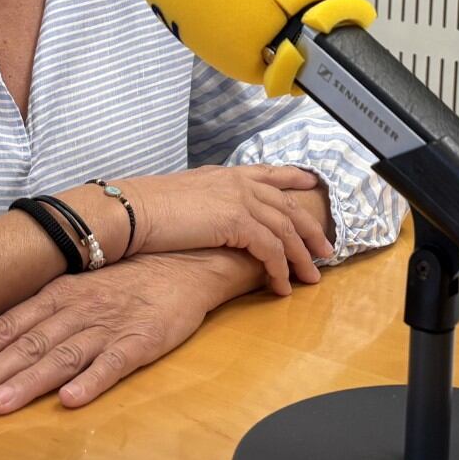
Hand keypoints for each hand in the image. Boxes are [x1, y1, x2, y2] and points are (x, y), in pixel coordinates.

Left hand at [0, 251, 241, 414]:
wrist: (188, 261)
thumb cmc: (127, 279)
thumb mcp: (78, 286)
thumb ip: (40, 313)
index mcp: (57, 295)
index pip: (4, 326)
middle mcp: (77, 309)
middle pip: (24, 345)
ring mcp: (110, 325)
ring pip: (61, 356)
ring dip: (27, 382)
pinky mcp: (144, 340)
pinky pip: (116, 362)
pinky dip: (93, 381)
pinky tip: (72, 401)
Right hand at [107, 165, 332, 294]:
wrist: (132, 211)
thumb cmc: (147, 208)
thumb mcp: (184, 196)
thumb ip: (206, 201)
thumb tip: (210, 215)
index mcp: (226, 174)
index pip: (269, 173)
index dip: (294, 178)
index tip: (312, 182)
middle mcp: (239, 183)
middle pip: (287, 205)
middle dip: (310, 229)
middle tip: (326, 249)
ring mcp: (240, 199)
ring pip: (285, 230)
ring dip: (300, 257)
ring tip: (310, 278)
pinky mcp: (238, 221)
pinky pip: (270, 249)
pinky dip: (279, 269)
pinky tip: (281, 286)